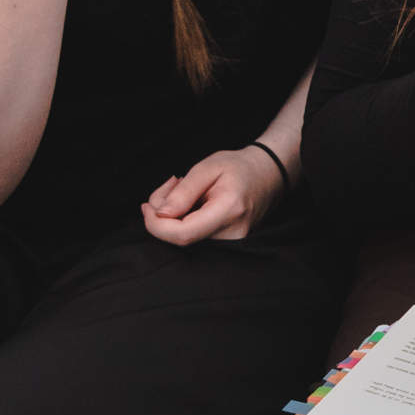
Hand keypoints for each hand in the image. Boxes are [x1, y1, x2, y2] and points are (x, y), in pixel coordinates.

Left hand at [142, 144, 286, 243]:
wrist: (267, 176)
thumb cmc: (239, 168)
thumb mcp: (208, 168)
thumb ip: (183, 192)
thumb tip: (160, 214)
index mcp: (228, 211)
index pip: (182, 234)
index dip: (156, 225)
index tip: (147, 206)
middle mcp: (232, 235)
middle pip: (179, 238)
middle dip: (162, 213)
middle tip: (170, 185)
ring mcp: (231, 244)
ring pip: (184, 240)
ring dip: (171, 216)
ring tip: (182, 189)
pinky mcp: (227, 246)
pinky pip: (193, 239)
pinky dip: (182, 221)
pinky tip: (189, 203)